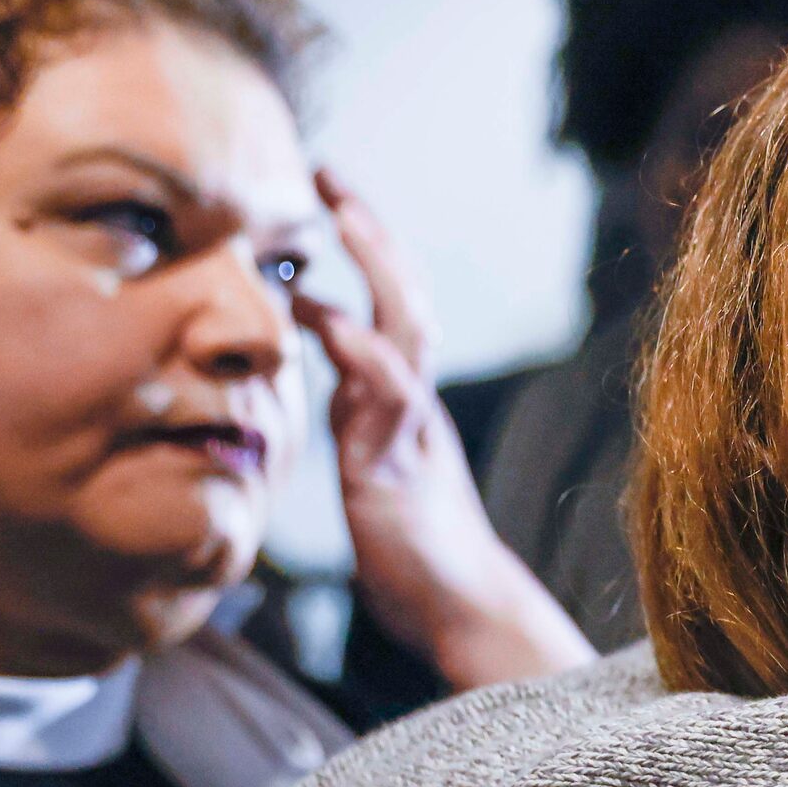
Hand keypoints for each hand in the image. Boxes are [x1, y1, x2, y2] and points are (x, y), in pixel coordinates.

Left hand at [296, 168, 594, 690]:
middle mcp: (414, 402)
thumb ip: (353, 421)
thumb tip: (324, 380)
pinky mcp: (400, 465)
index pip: (387, 308)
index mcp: (404, 403)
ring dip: (375, 265)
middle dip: (370, 231)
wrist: (464, 613)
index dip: (363, 252)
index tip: (326, 200)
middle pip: (403, 295)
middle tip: (330, 173)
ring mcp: (411, 428)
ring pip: (406, 326)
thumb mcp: (372, 472)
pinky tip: (327, 317)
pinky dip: (360, 350)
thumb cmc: (416, 556)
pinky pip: (389, 394)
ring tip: (343, 212)